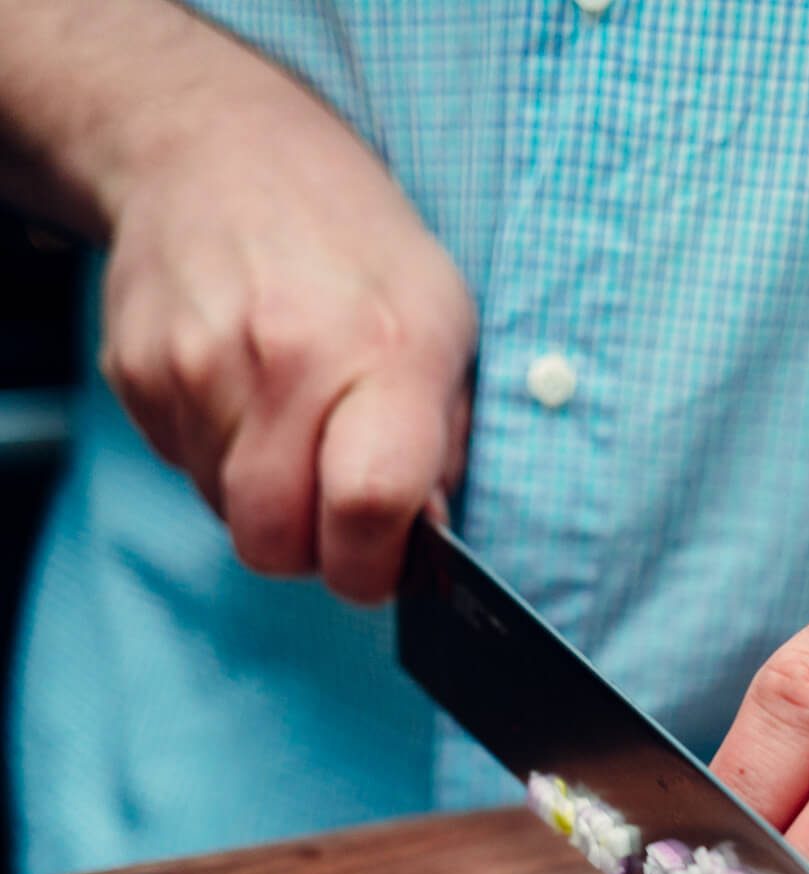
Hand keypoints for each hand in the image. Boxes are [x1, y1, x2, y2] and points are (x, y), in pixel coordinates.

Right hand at [100, 71, 476, 601]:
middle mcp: (282, 360)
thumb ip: (442, 441)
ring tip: (290, 417)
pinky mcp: (135, 373)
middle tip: (334, 500)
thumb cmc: (352, 243)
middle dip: (310, 547)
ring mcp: (195, 367)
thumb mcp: (442, 319)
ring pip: (226, 514)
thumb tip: (424, 540)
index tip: (381, 557)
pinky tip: (242, 389)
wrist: (214, 144)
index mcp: (381, 351)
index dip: (373, 564)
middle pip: (276, 545)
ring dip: (264, 495)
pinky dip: (217, 454)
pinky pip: (183, 469)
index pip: (367, 510)